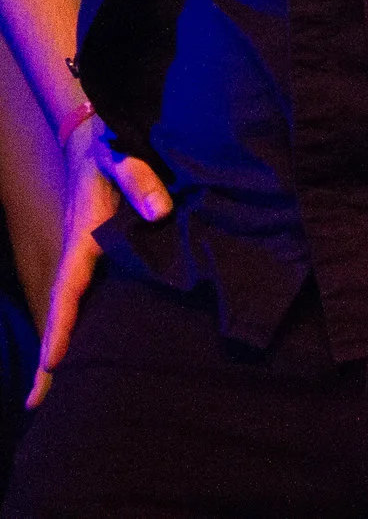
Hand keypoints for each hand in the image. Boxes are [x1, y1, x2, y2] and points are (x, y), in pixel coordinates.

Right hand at [31, 113, 168, 406]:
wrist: (97, 132)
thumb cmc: (112, 144)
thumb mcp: (125, 155)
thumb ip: (141, 180)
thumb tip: (160, 214)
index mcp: (83, 235)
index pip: (71, 288)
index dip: (63, 325)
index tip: (53, 362)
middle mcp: (80, 251)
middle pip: (65, 310)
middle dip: (52, 356)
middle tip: (40, 403)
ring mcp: (86, 255)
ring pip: (75, 307)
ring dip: (67, 345)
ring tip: (57, 393)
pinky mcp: (98, 252)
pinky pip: (87, 294)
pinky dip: (80, 322)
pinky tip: (88, 346)